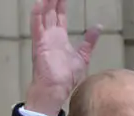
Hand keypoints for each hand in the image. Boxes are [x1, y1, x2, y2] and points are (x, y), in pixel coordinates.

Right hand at [25, 0, 101, 115]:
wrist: (56, 90)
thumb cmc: (66, 78)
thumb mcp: (82, 56)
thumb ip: (88, 42)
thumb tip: (97, 28)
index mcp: (59, 39)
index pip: (59, 16)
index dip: (61, 4)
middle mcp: (50, 36)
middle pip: (50, 12)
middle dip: (53, 0)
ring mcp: (43, 39)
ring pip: (43, 15)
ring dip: (45, 3)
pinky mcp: (39, 44)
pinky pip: (36, 26)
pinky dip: (37, 14)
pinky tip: (38, 3)